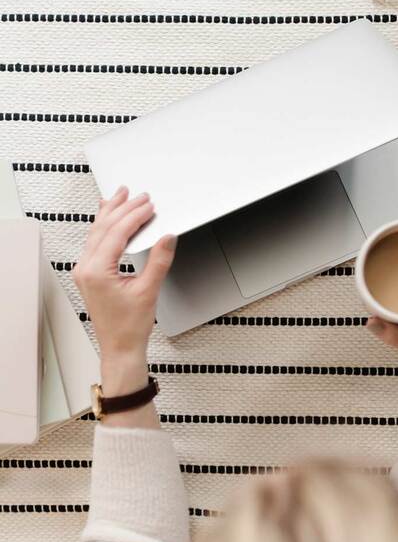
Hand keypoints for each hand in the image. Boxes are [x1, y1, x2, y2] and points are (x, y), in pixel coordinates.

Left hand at [73, 186, 176, 401]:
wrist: (120, 346)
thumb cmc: (130, 326)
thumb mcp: (149, 290)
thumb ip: (159, 260)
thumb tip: (167, 238)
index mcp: (96, 271)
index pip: (116, 233)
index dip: (134, 216)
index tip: (149, 206)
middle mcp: (86, 268)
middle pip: (103, 228)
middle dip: (122, 208)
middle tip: (138, 195)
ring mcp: (85, 270)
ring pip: (96, 233)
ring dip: (111, 213)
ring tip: (121, 196)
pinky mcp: (89, 274)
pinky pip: (94, 242)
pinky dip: (105, 227)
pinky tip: (108, 217)